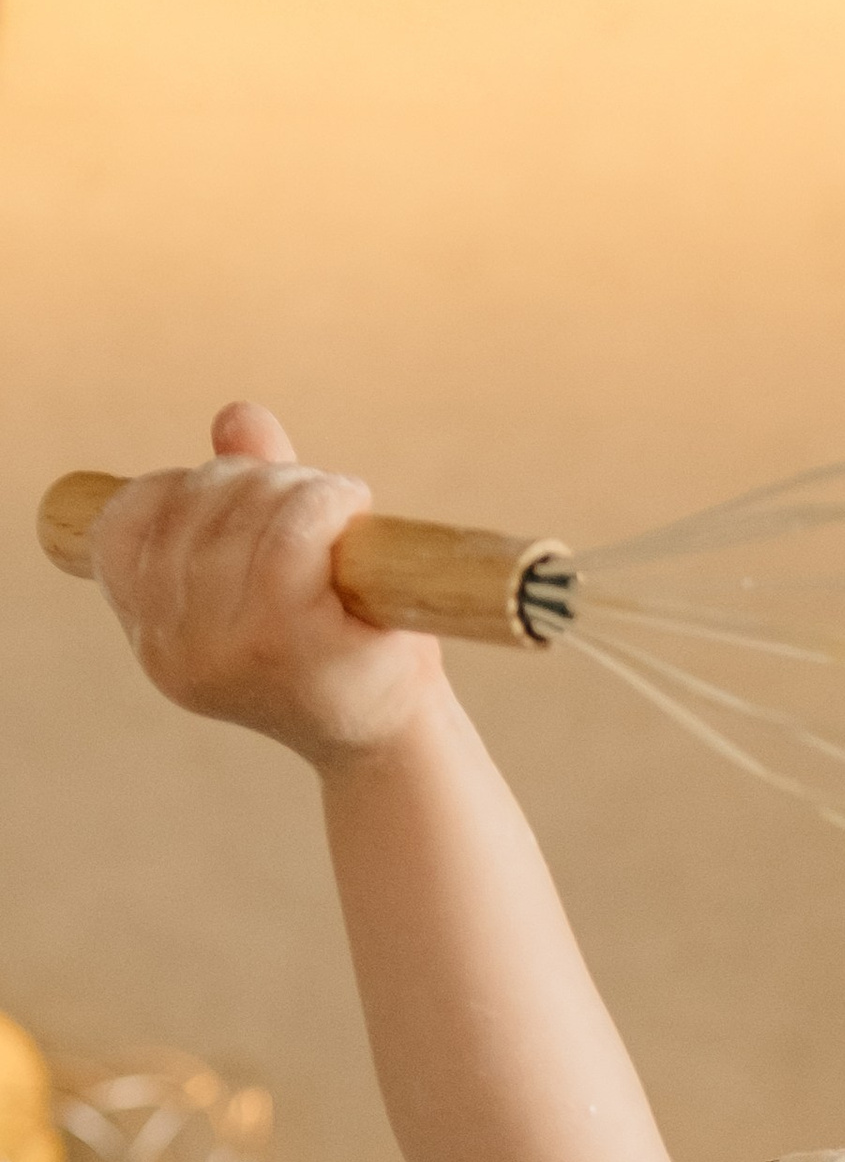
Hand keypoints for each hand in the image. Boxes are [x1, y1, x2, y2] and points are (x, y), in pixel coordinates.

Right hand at [86, 400, 444, 769]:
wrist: (404, 744)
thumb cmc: (347, 653)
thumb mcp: (282, 569)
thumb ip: (250, 492)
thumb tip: (239, 417)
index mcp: (155, 641)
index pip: (122, 525)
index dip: (181, 489)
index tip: (244, 500)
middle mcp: (171, 652)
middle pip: (190, 505)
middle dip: (256, 481)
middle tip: (318, 502)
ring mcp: (222, 649)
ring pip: (241, 509)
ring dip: (298, 487)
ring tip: (342, 512)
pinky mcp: (282, 639)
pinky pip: (288, 530)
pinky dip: (324, 501)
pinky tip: (354, 507)